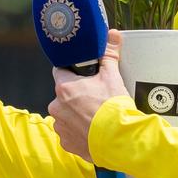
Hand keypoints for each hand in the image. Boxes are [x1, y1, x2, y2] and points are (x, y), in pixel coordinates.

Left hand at [48, 30, 129, 161]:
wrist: (120, 140)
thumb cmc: (114, 108)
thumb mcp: (112, 77)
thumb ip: (109, 55)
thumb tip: (112, 35)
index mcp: (64, 87)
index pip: (60, 71)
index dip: (72, 72)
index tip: (82, 76)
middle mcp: (57, 107)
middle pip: (64, 95)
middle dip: (76, 96)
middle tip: (95, 98)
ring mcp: (60, 126)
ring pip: (65, 115)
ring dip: (76, 114)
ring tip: (95, 117)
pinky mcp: (67, 143)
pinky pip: (70, 133)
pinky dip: (79, 132)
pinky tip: (93, 131)